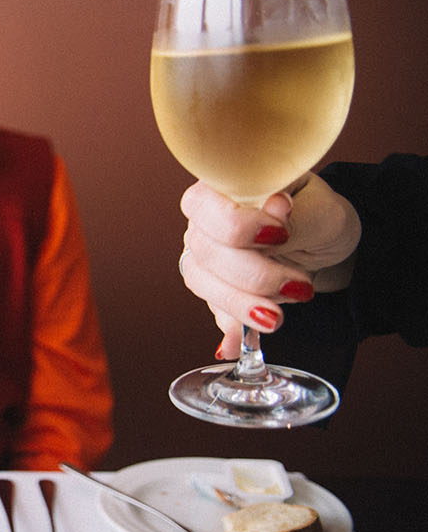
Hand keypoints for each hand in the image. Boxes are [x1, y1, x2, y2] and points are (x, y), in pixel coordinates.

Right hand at [179, 176, 360, 357]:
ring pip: (203, 284)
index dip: (239, 226)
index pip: (204, 205)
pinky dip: (229, 327)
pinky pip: (213, 310)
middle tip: (298, 284)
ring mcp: (204, 254)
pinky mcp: (214, 287)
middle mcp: (204, 221)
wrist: (326, 244)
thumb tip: (274, 208)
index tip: (282, 235)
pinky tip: (234, 344)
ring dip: (242, 305)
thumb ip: (295, 212)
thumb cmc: (319, 216)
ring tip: (279, 317)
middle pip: (206, 252)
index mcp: (224, 187)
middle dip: (254, 276)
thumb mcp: (321, 210)